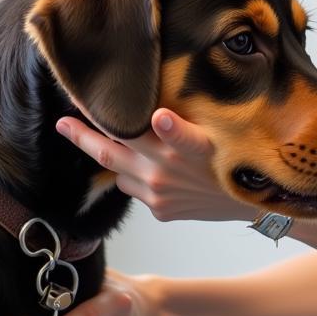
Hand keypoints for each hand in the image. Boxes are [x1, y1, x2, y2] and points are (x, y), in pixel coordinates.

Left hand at [56, 108, 256, 222]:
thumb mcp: (214, 135)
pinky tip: (159, 172)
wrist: (254, 202)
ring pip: (122, 174)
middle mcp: (159, 172)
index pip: (125, 127)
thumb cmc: (234, 158)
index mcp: (170, 146)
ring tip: (124, 145)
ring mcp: (157, 195)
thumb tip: (159, 116)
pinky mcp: (161, 212)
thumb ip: (180, 128)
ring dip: (119, 159)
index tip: (76, 103)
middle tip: (62, 123)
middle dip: (82, 136)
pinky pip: (139, 192)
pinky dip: (141, 179)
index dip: (100, 118)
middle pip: (108, 152)